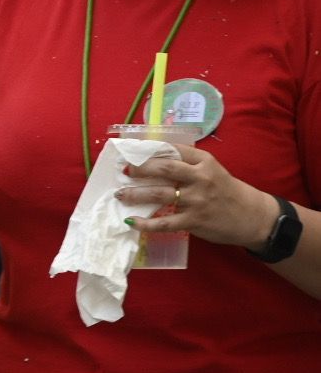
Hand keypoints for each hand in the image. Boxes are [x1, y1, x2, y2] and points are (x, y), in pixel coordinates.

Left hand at [116, 146, 280, 249]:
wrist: (253, 217)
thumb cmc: (226, 191)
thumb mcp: (211, 170)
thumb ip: (187, 164)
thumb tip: (151, 160)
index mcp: (204, 161)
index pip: (173, 149)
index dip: (149, 148)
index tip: (131, 149)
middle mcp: (200, 178)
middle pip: (163, 169)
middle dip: (139, 168)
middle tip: (123, 170)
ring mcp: (197, 200)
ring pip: (159, 194)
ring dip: (135, 194)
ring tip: (120, 194)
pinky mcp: (194, 221)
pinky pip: (164, 223)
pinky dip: (145, 223)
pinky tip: (131, 222)